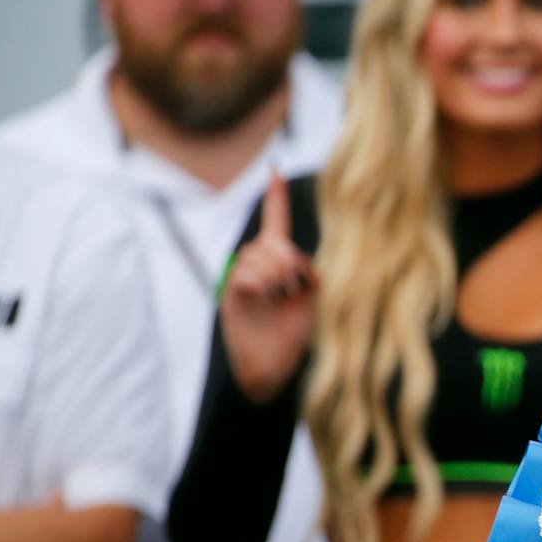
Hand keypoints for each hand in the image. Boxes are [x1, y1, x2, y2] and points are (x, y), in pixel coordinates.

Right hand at [219, 168, 317, 403]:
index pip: (275, 224)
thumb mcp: (311, 301)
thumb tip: (300, 262)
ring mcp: (240, 278)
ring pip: (262, 256)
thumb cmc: (291, 337)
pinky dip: (263, 286)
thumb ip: (309, 275)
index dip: (276, 199)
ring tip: (280, 299)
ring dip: (279, 277)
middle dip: (291, 263)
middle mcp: (254, 266)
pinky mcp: (231, 292)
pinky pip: (249, 274)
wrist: (272, 370)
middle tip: (294, 289)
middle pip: (273, 243)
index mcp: (275, 265)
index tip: (276, 171)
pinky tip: (265, 299)